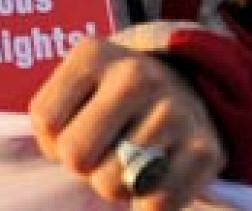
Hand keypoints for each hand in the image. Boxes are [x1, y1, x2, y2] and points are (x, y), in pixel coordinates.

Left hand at [28, 38, 224, 209]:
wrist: (186, 91)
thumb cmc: (113, 101)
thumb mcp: (76, 88)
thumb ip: (51, 120)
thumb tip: (53, 162)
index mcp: (94, 56)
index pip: (46, 121)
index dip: (52, 140)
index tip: (74, 129)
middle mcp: (136, 76)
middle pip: (76, 156)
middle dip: (82, 165)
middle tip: (102, 150)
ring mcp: (174, 111)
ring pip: (111, 185)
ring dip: (114, 184)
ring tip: (128, 160)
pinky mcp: (205, 149)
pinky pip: (154, 205)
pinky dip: (145, 205)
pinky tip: (152, 178)